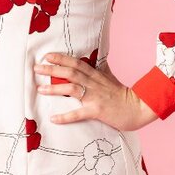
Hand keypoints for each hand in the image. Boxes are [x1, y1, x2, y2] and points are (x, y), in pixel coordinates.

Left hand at [33, 52, 159, 131]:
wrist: (138, 107)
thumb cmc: (122, 94)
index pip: (76, 63)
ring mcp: (95, 96)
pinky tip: (54, 118)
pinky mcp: (97, 111)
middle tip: (36, 68)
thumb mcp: (109, 78)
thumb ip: (99, 69)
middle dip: (52, 69)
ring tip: (40, 89)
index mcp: (96, 75)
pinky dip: (66, 116)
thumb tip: (91, 60)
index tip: (47, 56)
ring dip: (55, 88)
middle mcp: (94, 83)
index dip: (61, 58)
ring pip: (72, 89)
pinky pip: (79, 113)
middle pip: (70, 72)